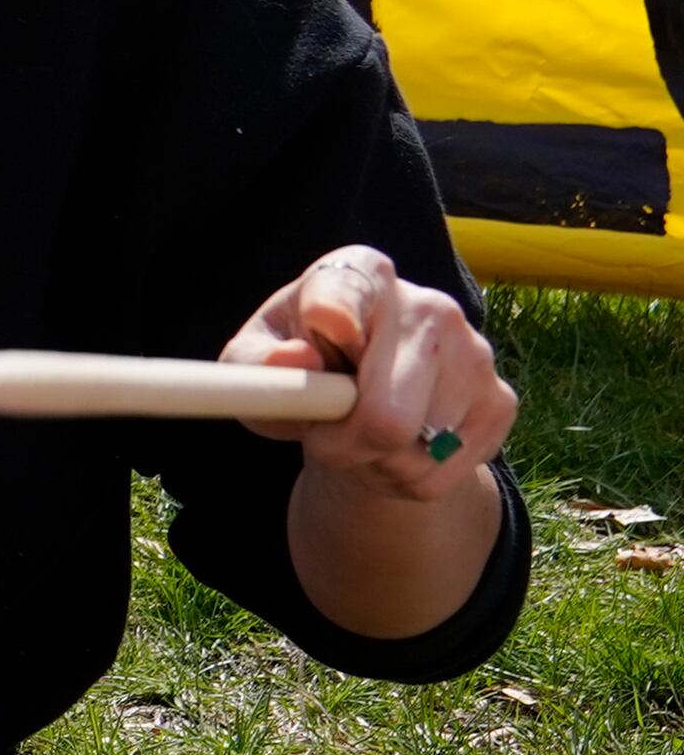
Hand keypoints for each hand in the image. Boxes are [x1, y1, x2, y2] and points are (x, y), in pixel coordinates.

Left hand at [226, 247, 513, 501]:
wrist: (366, 398)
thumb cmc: (302, 370)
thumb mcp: (255, 362)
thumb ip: (257, 361)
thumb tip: (296, 359)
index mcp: (360, 274)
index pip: (347, 291)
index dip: (333, 314)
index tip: (324, 325)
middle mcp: (428, 306)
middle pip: (386, 416)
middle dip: (343, 446)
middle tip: (323, 439)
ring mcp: (474, 353)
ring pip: (414, 453)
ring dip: (373, 463)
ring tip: (360, 436)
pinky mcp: (499, 400)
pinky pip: (440, 474)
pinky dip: (405, 479)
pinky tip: (395, 450)